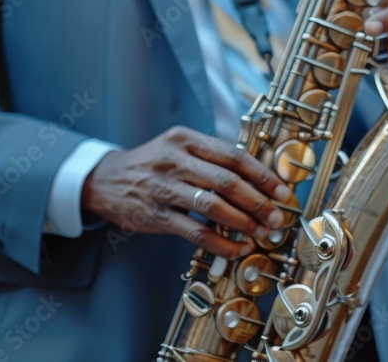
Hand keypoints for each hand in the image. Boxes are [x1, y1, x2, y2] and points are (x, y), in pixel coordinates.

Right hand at [82, 126, 291, 258]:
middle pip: (226, 181)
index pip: (233, 156)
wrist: (105, 180)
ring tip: (260, 232)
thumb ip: (212, 157)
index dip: (262, 175)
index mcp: (186, 139)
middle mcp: (174, 161)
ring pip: (211, 206)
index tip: (282, 191)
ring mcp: (162, 188)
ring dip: (242, 222)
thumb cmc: (154, 163)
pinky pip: (193, 232)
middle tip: (276, 216)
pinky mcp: (154, 215)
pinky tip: (236, 247)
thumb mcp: (180, 146)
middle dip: (257, 201)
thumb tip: (259, 179)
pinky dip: (219, 243)